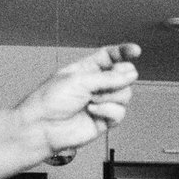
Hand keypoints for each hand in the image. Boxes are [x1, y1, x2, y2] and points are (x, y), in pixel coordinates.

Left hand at [15, 43, 141, 162]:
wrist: (42, 127)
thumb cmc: (49, 101)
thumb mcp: (79, 80)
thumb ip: (107, 77)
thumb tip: (131, 75)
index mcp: (86, 69)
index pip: (110, 56)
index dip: (123, 52)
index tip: (136, 51)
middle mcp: (96, 85)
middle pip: (124, 75)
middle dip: (119, 78)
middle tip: (108, 82)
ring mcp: (102, 102)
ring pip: (125, 94)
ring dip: (109, 96)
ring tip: (91, 101)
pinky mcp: (105, 119)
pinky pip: (120, 112)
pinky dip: (107, 111)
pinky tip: (92, 112)